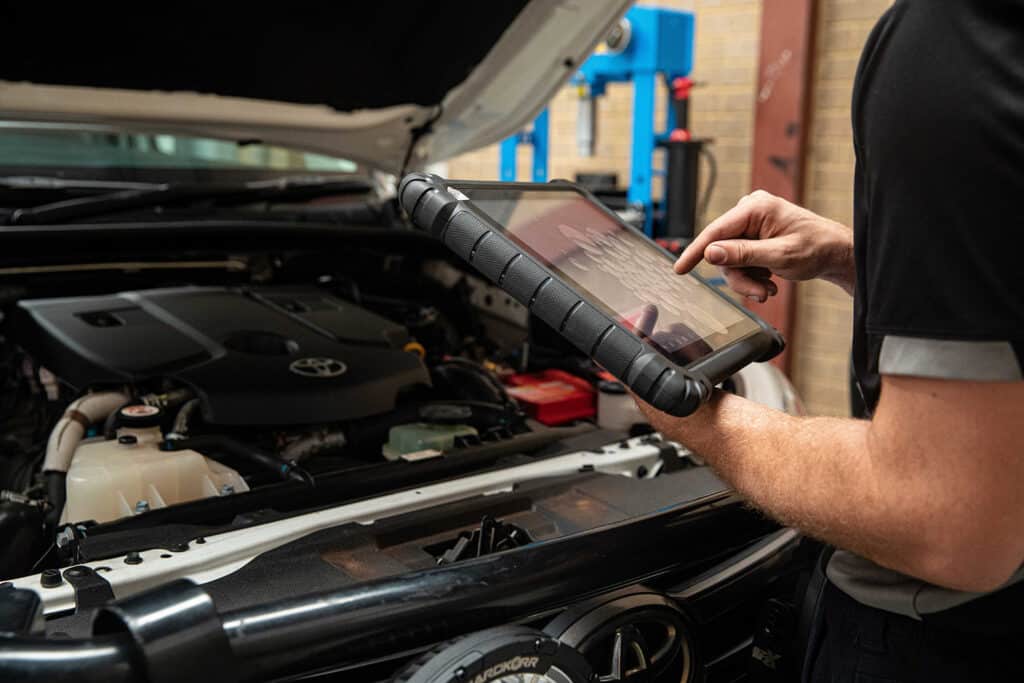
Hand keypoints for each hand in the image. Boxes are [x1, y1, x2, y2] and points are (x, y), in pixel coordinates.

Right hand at [673, 190, 854, 299]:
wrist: (836, 253)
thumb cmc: (816, 248)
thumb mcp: (779, 256)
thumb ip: (743, 254)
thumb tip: (710, 254)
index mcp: (755, 208)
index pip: (715, 232)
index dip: (696, 252)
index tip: (680, 269)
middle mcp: (750, 211)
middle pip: (723, 251)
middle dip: (739, 276)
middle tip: (759, 293)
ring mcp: (752, 223)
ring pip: (731, 260)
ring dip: (747, 279)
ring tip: (768, 289)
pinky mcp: (754, 235)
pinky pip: (740, 259)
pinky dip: (752, 274)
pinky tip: (770, 280)